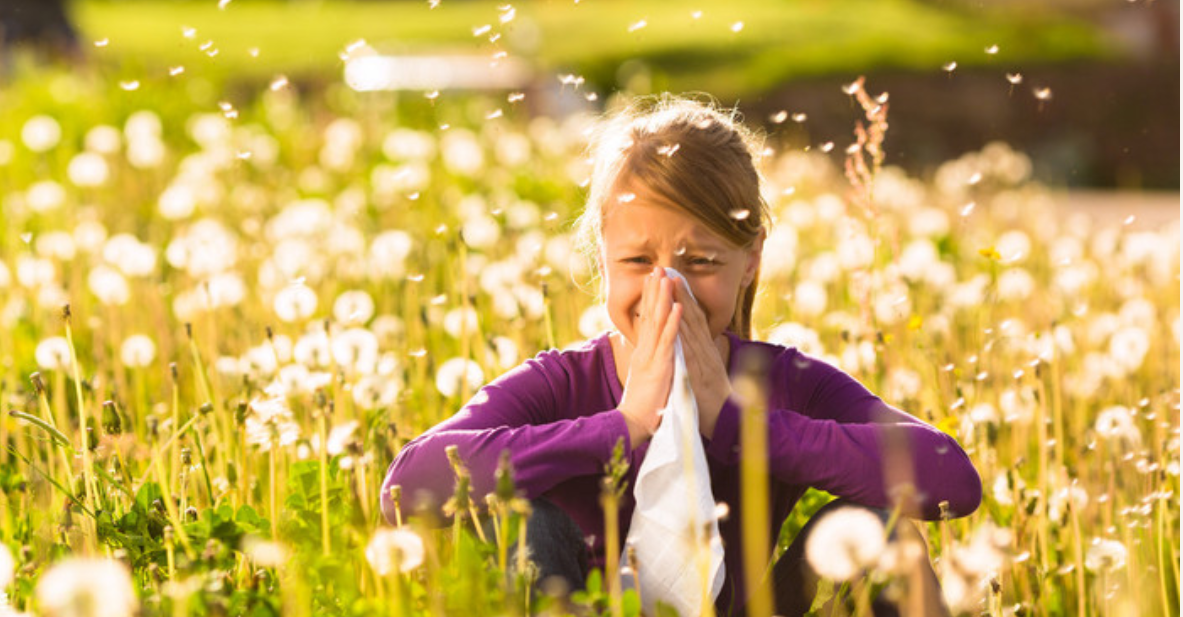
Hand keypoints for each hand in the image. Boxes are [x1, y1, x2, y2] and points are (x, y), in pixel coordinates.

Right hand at [618, 267, 682, 447]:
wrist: (634, 424)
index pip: (646, 320)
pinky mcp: (660, 366)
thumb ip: (649, 362)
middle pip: (650, 315)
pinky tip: (678, 307)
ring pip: (658, 322)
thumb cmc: (643, 405)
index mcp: (643, 352)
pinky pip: (668, 341)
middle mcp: (645, 350)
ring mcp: (651, 357)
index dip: (650, 299)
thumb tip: (650, 353)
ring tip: (667, 278)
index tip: (653, 280)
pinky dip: (673, 322)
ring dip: (663, 299)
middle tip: (657, 268)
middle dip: (654, 291)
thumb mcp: (646, 378)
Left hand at [671, 276, 731, 438]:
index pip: (693, 319)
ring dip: (680, 304)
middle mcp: (705, 350)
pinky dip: (683, 333)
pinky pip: (689, 350)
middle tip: (669, 270)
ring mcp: (703, 359)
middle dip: (680, 292)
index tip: (673, 278)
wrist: (726, 421)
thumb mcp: (706, 372)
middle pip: (691, 316)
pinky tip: (677, 318)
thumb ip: (701, 356)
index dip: (683, 298)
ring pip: (690, 327)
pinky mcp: (699, 373)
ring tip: (670, 283)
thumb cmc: (713, 399)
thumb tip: (695, 343)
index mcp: (705, 350)